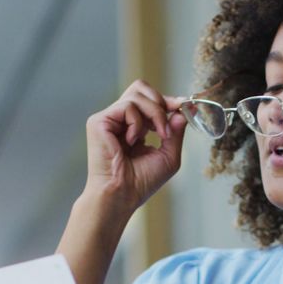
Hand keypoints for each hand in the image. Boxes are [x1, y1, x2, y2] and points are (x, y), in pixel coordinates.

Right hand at [84, 80, 188, 214]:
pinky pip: (127, 106)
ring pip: (137, 94)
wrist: (121, 195)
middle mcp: (120, 120)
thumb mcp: (168, 156)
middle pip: (140, 88)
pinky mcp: (99, 121)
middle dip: (160, 101)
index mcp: (134, 127)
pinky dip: (138, 123)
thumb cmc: (141, 183)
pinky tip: (134, 141)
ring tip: (159, 135)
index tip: (183, 106)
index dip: (167, 100)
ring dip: (156, 113)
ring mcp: (108, 119)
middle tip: (168, 122)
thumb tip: (183, 111)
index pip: (149, 100)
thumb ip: (176, 132)